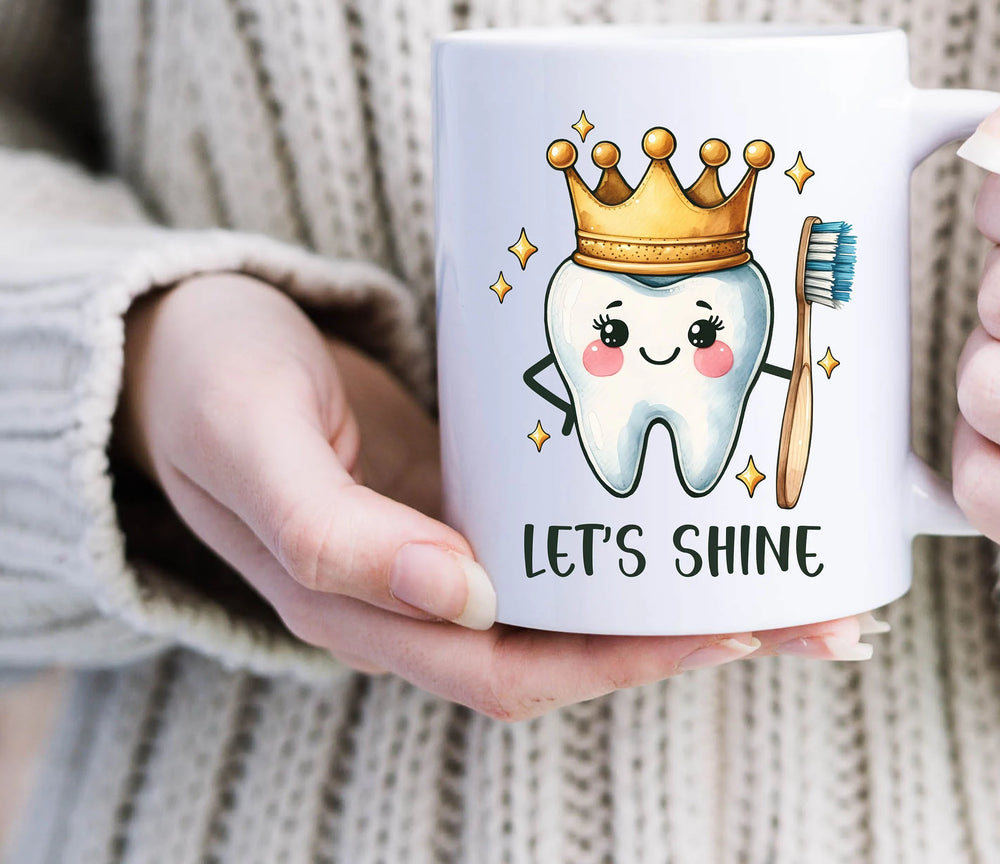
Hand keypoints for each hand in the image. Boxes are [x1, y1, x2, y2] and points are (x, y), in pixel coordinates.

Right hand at [116, 273, 878, 718]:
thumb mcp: (254, 443)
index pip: (514, 667)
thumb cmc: (206, 387)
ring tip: (790, 560)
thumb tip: (462, 596)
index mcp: (362, 605)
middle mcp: (418, 592)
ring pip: (577, 590)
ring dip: (677, 583)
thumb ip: (335, 531)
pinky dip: (626, 529)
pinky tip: (691, 498)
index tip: (730, 625)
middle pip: (573, 643)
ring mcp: (444, 541)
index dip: (625, 661)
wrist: (174, 343)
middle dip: (692, 632)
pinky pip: (557, 527)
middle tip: (815, 609)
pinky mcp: (462, 488)